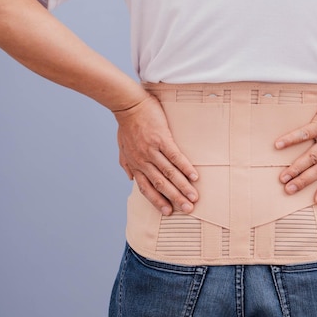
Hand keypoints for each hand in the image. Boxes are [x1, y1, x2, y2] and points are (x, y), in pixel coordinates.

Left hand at [113, 95, 198, 215]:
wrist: (128, 105)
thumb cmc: (126, 125)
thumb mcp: (121, 147)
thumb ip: (126, 164)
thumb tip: (130, 178)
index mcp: (135, 164)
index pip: (146, 188)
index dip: (157, 201)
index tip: (168, 212)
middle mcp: (143, 160)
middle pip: (161, 184)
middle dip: (175, 198)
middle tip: (188, 209)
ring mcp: (152, 150)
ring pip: (169, 173)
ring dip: (183, 187)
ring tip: (194, 197)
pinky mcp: (162, 138)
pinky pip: (175, 156)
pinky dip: (185, 167)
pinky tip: (194, 176)